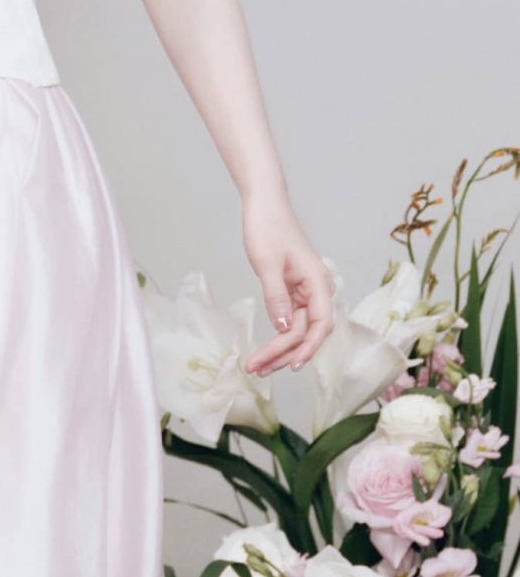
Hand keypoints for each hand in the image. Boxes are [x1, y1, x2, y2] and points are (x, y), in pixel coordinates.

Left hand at [241, 193, 333, 374]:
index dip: (308, 347)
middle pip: (307, 332)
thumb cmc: (268, 228)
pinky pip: (290, 321)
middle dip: (284, 353)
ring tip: (256, 367)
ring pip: (298, 330)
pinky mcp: (294, 293)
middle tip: (258, 369)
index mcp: (318, 281)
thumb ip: (276, 297)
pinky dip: (277, 336)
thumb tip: (284, 329)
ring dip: (279, 349)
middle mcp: (317, 289)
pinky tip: (264, 351)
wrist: (265, 206)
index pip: (320, 323)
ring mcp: (306, 293)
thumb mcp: (267, 264)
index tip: (291, 365)